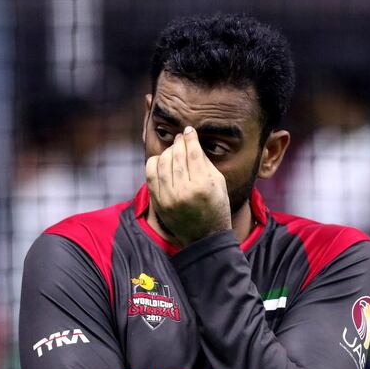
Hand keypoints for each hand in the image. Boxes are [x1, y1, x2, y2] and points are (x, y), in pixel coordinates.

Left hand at [145, 126, 231, 246]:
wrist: (204, 238)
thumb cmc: (216, 208)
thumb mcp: (219, 184)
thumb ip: (205, 162)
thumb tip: (191, 143)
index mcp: (203, 185)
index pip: (193, 153)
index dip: (190, 138)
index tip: (189, 131)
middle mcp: (184, 191)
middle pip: (177, 156)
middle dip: (179, 143)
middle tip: (181, 137)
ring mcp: (168, 198)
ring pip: (162, 163)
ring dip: (167, 152)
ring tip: (173, 149)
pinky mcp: (158, 203)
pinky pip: (150, 175)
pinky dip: (154, 164)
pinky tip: (161, 160)